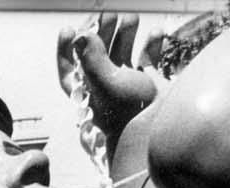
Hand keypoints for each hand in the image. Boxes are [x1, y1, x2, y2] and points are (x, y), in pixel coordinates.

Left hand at [57, 13, 161, 151]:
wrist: (164, 132)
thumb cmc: (133, 113)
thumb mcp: (108, 84)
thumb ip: (92, 60)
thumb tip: (80, 36)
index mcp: (89, 94)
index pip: (70, 72)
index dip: (65, 52)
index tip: (69, 30)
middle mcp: (107, 90)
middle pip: (98, 56)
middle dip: (101, 33)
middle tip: (109, 15)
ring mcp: (130, 86)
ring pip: (123, 55)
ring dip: (125, 34)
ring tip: (131, 17)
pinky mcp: (151, 84)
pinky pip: (148, 60)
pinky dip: (151, 44)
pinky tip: (156, 32)